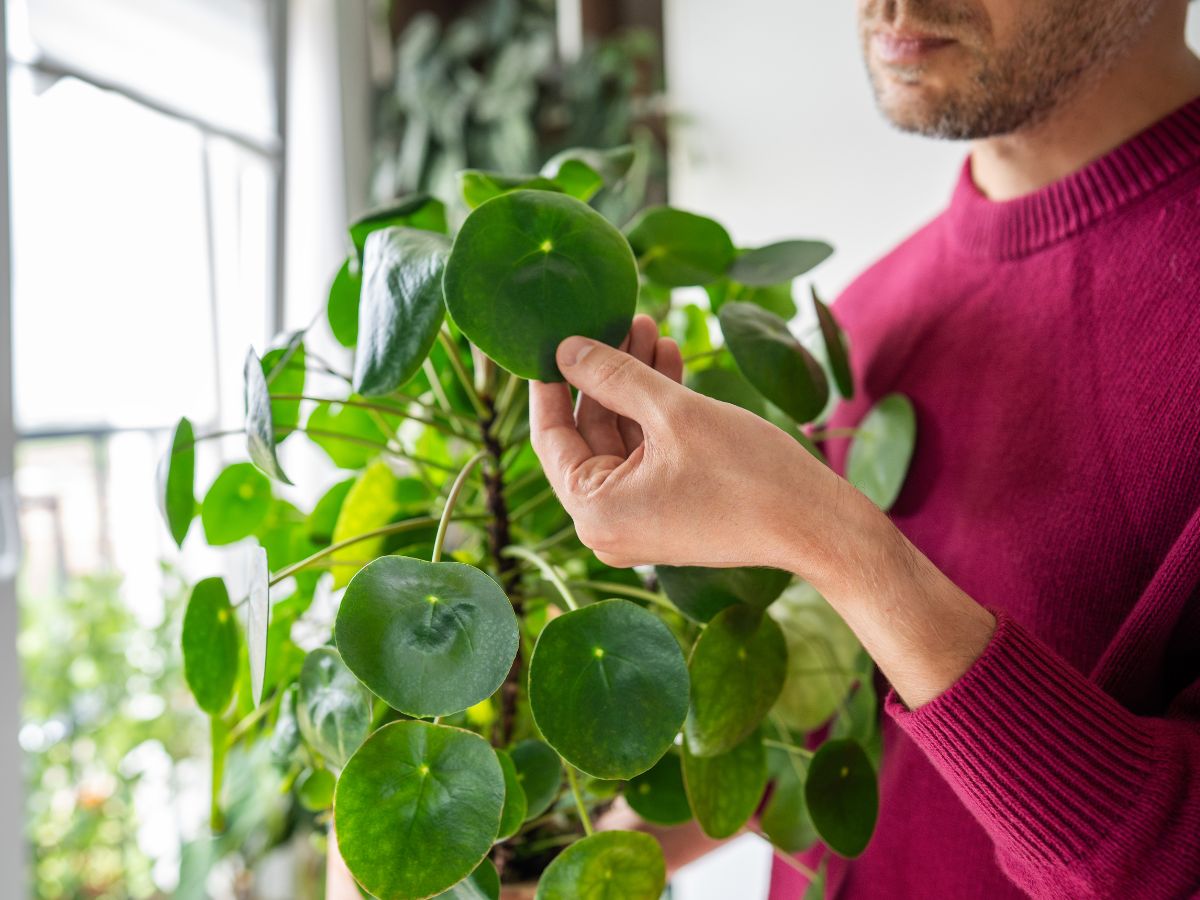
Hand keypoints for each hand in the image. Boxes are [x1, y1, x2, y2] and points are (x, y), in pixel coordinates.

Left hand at [528, 314, 852, 576]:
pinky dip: (656, 412)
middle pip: (589, 433)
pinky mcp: (667, 510)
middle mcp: (606, 525)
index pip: (550, 436)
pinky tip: (668, 359)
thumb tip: (564, 349)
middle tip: (619, 319)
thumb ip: (613, 375)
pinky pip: (648, 453)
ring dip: (635, 384)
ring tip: (651, 326)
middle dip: (607, 372)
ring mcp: (638, 520)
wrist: (817, 524)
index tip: (550, 337)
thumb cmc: (748, 474)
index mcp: (593, 512)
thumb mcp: (673, 412)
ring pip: (622, 437)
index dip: (550, 381)